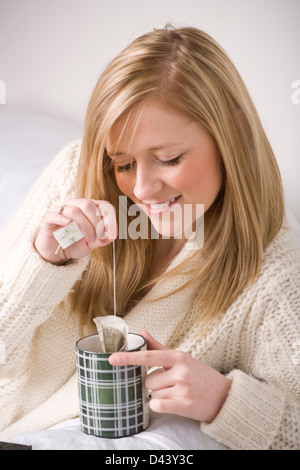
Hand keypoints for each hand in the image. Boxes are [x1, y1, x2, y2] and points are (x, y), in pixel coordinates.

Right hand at [34, 199, 116, 264]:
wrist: (56, 253)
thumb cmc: (75, 244)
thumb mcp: (92, 243)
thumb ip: (102, 239)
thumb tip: (112, 235)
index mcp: (89, 208)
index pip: (104, 205)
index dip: (110, 218)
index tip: (112, 233)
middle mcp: (75, 205)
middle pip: (88, 205)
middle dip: (98, 222)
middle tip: (100, 237)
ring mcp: (61, 211)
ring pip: (74, 211)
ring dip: (85, 226)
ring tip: (90, 239)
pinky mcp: (48, 219)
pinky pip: (54, 215)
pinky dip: (62, 218)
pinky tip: (69, 224)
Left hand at [109, 330, 231, 422]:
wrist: (224, 396)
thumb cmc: (199, 375)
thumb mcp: (182, 359)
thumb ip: (159, 347)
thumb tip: (142, 332)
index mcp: (178, 357)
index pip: (149, 355)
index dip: (129, 358)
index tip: (112, 359)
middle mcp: (181, 370)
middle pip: (149, 380)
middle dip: (156, 385)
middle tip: (173, 385)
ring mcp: (183, 387)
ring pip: (153, 394)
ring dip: (161, 396)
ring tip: (178, 394)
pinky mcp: (185, 404)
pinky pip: (158, 405)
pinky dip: (161, 406)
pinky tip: (174, 404)